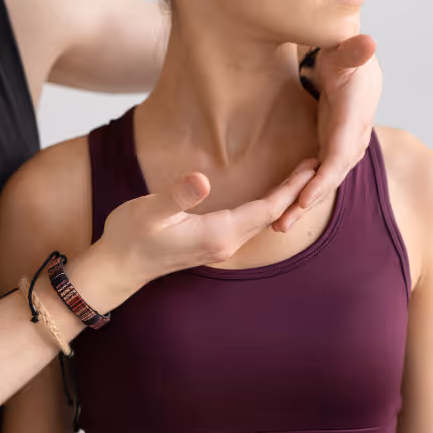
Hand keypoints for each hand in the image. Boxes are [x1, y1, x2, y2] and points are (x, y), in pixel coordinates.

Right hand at [75, 160, 317, 311]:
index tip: (310, 164)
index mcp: (217, 233)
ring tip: (297, 177)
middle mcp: (224, 244)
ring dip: (281, 201)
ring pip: (261, 222)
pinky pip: (248, 225)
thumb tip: (202, 180)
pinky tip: (266, 198)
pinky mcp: (210, 246)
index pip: (266, 209)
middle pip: (270, 216)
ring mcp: (218, 248)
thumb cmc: (129, 238)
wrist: (117, 269)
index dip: (290, 187)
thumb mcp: (149, 211)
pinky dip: (264, 208)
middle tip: (315, 163)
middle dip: (294, 191)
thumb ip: (177, 195)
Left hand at [274, 35, 381, 231]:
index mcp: (354, 116)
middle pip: (331, 176)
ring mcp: (345, 144)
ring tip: (279, 225)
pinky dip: (303, 192)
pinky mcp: (333, 147)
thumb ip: (352, 51)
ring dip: (303, 203)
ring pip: (324, 180)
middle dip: (308, 202)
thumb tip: (367, 43)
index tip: (305, 199)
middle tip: (281, 224)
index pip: (340, 154)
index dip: (324, 179)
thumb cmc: (343, 52)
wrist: (351, 61)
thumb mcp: (344, 50)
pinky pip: (319, 175)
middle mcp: (354, 136)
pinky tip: (283, 208)